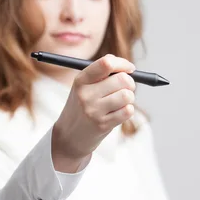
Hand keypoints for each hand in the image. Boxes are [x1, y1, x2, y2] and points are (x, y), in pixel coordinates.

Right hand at [52, 54, 135, 171]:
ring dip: (129, 98)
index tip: (130, 69)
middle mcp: (85, 94)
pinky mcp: (102, 124)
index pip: (106, 63)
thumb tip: (128, 68)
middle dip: (130, 83)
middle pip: (122, 79)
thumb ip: (102, 74)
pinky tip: (118, 113)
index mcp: (81, 80)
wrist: (69, 136)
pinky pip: (128, 111)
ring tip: (120, 102)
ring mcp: (93, 110)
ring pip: (127, 95)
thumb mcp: (84, 86)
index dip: (123, 64)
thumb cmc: (83, 106)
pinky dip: (128, 110)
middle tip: (126, 88)